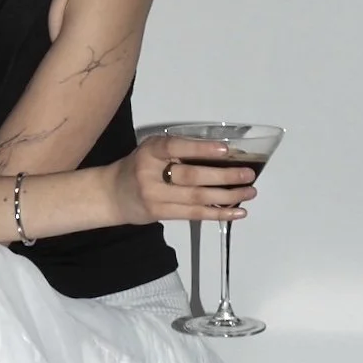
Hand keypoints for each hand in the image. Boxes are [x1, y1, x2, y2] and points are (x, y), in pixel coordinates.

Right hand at [113, 133, 258, 225]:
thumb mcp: (153, 151)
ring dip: (227, 196)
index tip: (226, 149)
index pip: (176, 147)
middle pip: (191, 176)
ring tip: (249, 192)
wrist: (112, 194)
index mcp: (151, 150)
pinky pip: (194, 214)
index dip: (201, 149)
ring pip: (197, 197)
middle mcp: (151, 172)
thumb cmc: (140, 167)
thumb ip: (179, 151)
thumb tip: (224, 154)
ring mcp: (155, 196)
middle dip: (223, 176)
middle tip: (248, 174)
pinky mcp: (160, 214)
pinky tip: (236, 212)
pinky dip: (218, 213)